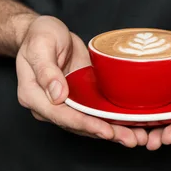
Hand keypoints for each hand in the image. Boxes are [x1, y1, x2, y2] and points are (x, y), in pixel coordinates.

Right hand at [16, 16, 147, 146]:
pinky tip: (131, 125)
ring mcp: (64, 104)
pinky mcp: (78, 99)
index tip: (105, 130)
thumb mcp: (40, 46)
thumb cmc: (40, 35)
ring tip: (137, 137)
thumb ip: (46, 70)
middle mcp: (47, 105)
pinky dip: (112, 120)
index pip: (60, 115)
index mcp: (33, 95)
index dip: (84, 124)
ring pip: (88, 122)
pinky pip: (94, 112)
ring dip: (113, 131)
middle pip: (77, 124)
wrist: (46, 31)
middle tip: (131, 139)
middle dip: (105, 133)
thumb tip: (57, 95)